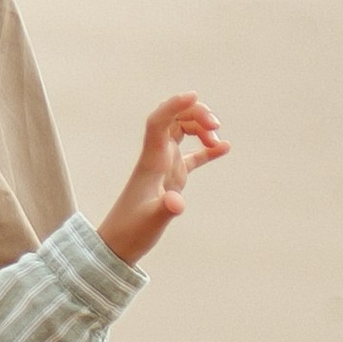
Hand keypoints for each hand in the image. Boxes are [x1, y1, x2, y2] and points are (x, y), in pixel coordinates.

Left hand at [97, 95, 228, 264]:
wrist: (119, 245)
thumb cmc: (131, 232)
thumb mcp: (151, 222)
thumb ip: (166, 210)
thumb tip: (178, 203)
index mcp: (151, 160)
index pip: (159, 121)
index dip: (174, 105)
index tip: (195, 95)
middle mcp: (156, 157)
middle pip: (174, 120)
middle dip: (195, 114)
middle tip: (215, 127)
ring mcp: (164, 166)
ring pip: (182, 133)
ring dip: (201, 129)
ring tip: (217, 141)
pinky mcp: (171, 179)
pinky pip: (191, 157)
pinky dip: (206, 150)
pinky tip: (223, 147)